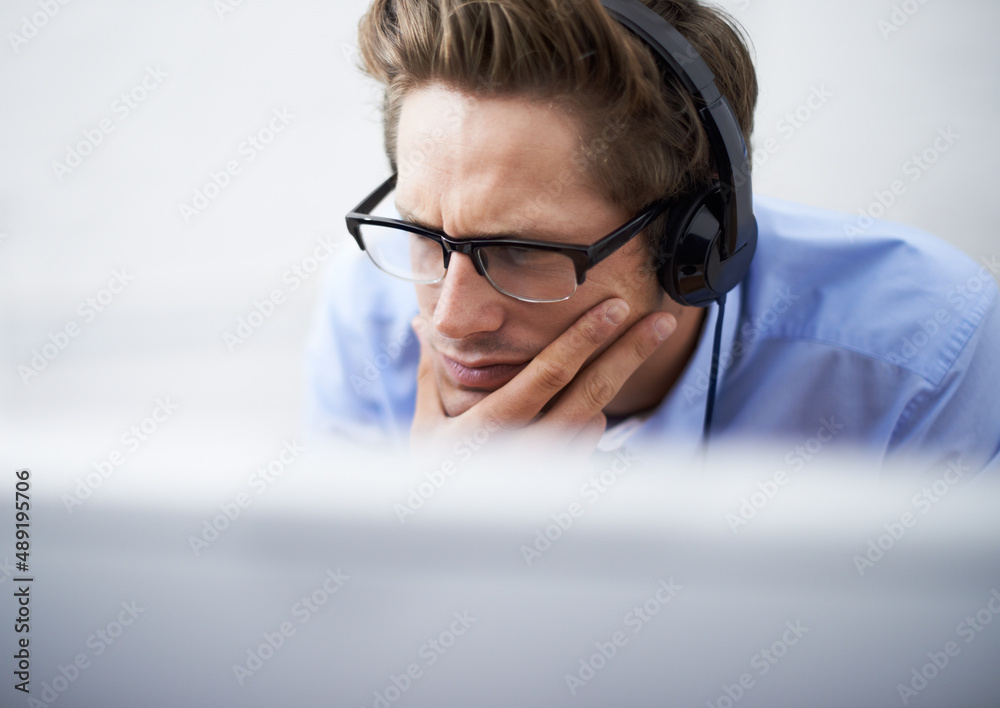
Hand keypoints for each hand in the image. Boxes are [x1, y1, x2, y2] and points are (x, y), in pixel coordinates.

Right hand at [409, 298, 676, 461]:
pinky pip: (588, 442)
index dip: (584, 338)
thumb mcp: (426, 427)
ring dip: (598, 392)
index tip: (615, 309)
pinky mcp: (565, 487)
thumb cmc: (432, 480)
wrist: (447, 544)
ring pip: (595, 419)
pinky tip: (575, 411)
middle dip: (629, 353)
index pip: (548, 375)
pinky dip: (586, 422)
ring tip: (601, 366)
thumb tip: (423, 324)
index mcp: (490, 429)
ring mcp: (551, 473)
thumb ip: (431, 374)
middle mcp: (527, 452)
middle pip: (591, 394)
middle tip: (660, 321)